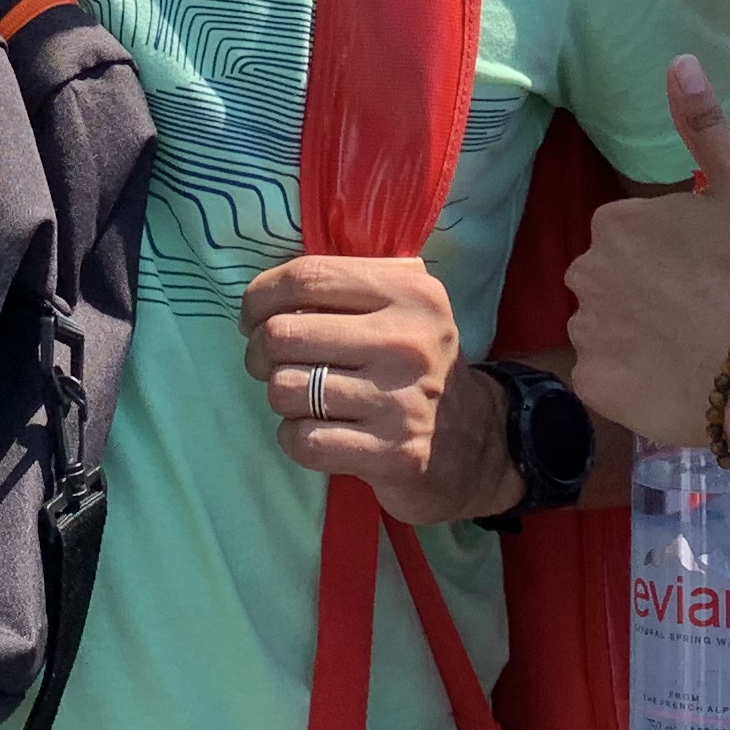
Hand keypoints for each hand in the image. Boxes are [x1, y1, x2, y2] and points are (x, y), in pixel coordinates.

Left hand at [240, 252, 497, 526]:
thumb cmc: (417, 365)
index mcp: (410, 291)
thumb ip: (347, 284)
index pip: (307, 277)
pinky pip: (302, 440)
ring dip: (281, 397)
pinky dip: (295, 437)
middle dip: (260, 352)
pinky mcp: (392, 453)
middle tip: (272, 364)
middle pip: (285, 333)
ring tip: (303, 399)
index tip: (251, 318)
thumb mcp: (403, 305)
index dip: (260, 296)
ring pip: (285, 389)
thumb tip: (266, 291)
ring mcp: (400, 400)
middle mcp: (408, 341)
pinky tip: (316, 432)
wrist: (478, 442)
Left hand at [565, 53, 729, 445]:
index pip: (628, 235)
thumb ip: (703, 125)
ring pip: (605, 328)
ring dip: (635, 336)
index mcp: (614, 222)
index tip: (706, 270)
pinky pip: (604, 378)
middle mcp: (584, 272)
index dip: (669, 254)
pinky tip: (674, 381)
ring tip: (690, 349)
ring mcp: (586, 332)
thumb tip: (679, 59)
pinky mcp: (592, 386)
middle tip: (699, 311)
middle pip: (608, 279)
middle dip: (642, 292)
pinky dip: (631, 381)